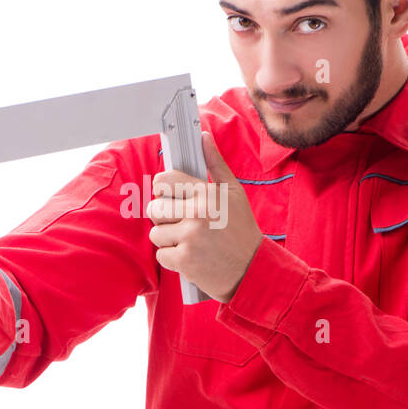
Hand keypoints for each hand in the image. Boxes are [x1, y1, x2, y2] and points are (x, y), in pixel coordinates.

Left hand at [147, 131, 262, 302]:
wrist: (253, 270)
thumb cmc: (242, 231)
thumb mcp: (235, 193)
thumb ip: (216, 164)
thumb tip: (204, 138)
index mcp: (207, 193)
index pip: (164, 181)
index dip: (163, 189)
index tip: (169, 197)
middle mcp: (197, 213)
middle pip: (154, 208)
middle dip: (163, 217)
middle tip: (180, 222)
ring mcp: (190, 237)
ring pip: (156, 233)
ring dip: (168, 239)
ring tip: (188, 240)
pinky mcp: (184, 260)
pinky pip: (161, 255)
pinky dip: (172, 258)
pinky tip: (190, 255)